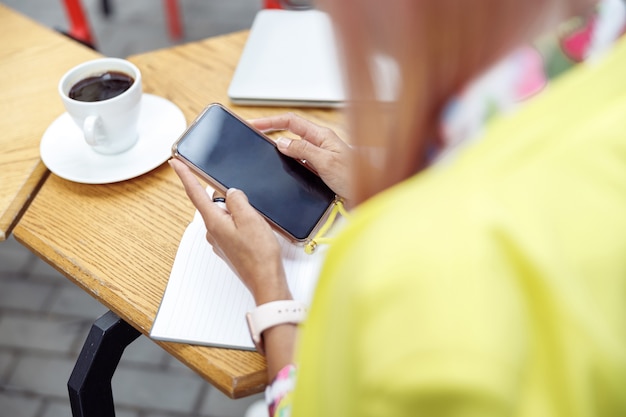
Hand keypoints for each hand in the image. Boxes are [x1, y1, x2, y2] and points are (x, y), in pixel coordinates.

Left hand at [169, 159, 291, 305]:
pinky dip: (244, 226)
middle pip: (216, 204)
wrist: (266, 281)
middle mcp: (213, 232)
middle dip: (231, 200)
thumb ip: (237, 200)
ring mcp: (221, 242)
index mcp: (214, 222)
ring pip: (227, 217)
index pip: (195, 193)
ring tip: (258, 225)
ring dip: (241, 215)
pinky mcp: (230, 248)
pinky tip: (257, 234)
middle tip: (249, 209)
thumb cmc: (259, 255)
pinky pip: (233, 229)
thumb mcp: (250, 218)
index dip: (185, 175)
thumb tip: (231, 193)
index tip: (175, 163)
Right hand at [249, 113, 352, 202]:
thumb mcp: (325, 162)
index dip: (271, 121)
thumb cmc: (355, 176)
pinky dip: (288, 162)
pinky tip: (281, 167)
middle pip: (290, 132)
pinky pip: (299, 161)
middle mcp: (320, 143)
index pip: (291, 122)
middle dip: (271, 131)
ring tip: (262, 150)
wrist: (370, 191)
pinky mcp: (319, 168)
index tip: (255, 124)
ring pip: (293, 148)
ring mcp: (319, 156)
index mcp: (321, 135)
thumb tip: (281, 142)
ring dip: (279, 148)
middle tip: (254, 134)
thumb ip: (303, 150)